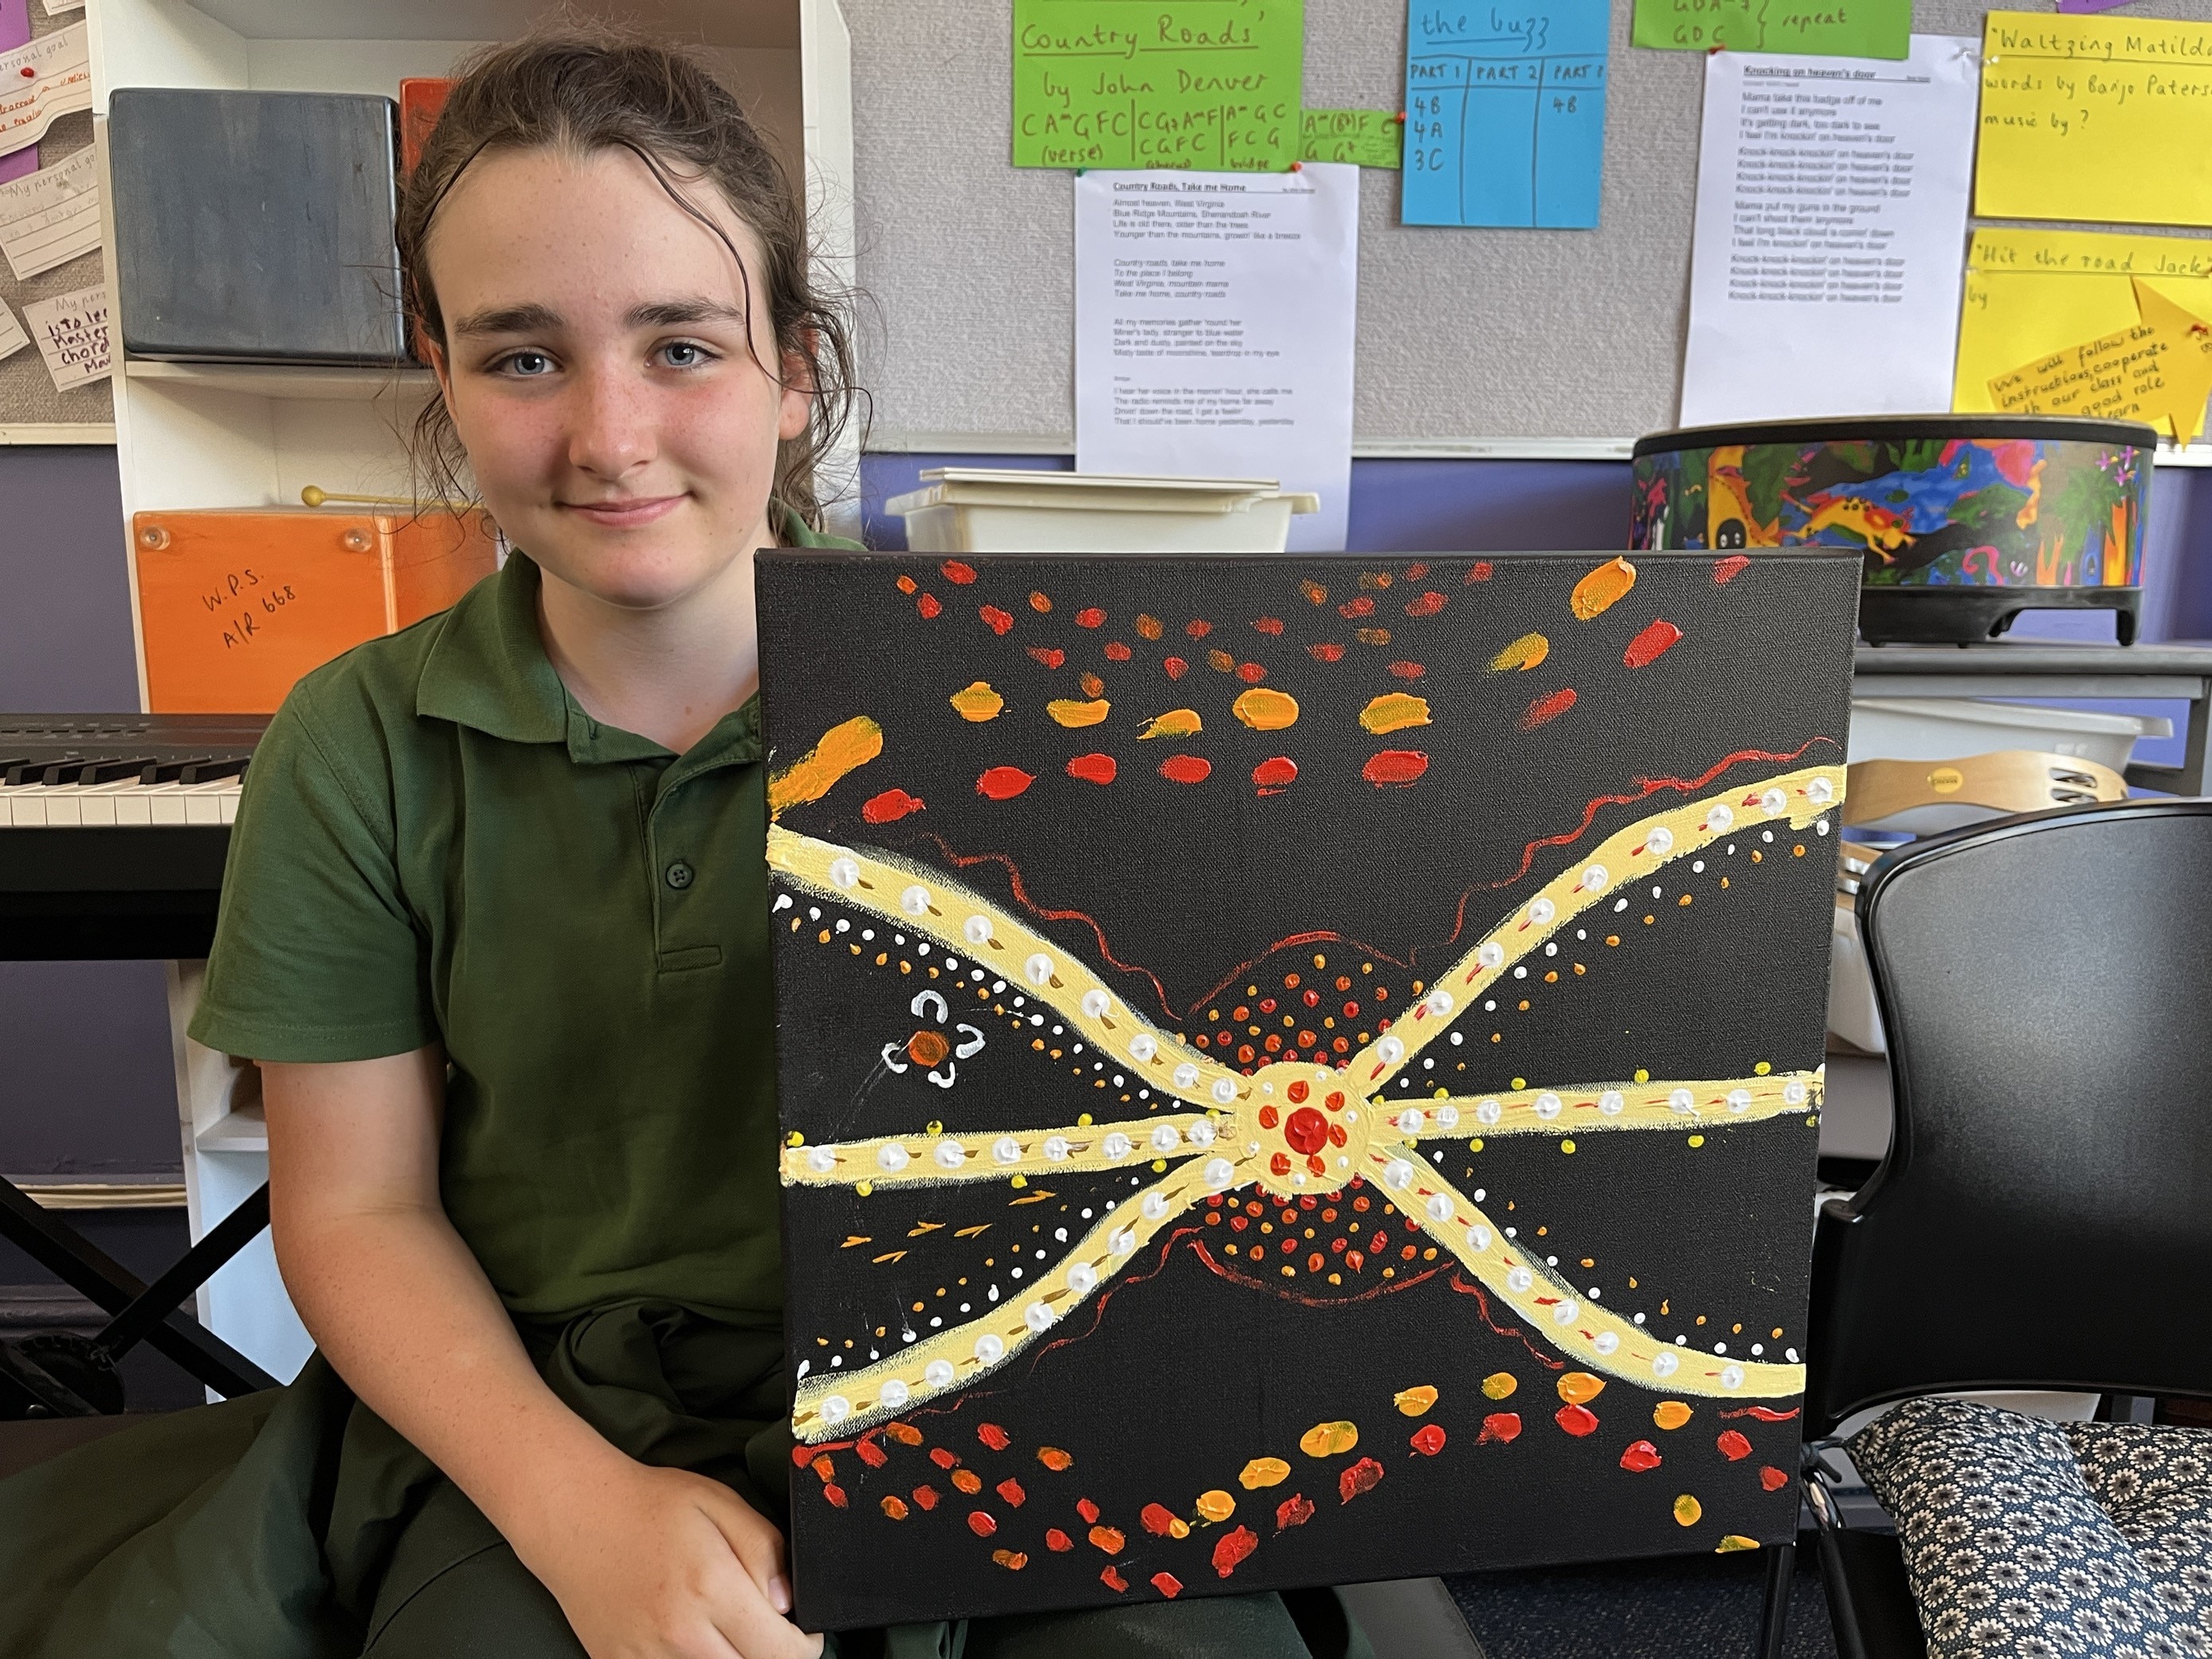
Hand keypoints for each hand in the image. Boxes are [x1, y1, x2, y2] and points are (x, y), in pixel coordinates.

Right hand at [515, 1457, 823, 1658]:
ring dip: (733, 1658)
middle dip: (770, 1653)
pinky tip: (695, 1640)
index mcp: (712, 1588)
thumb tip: (788, 1603)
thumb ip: (765, 1550)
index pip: (781, 1652)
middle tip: (767, 1628)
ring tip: (727, 1629)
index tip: (803, 1631)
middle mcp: (680, 1633)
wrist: (574, 1514)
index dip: (804, 1645)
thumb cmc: (650, 1504)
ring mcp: (647, 1657)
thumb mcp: (721, 1503)